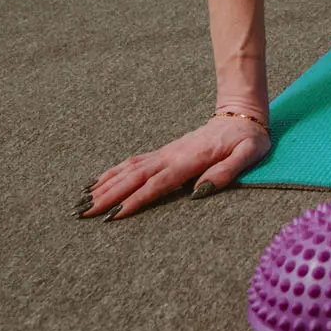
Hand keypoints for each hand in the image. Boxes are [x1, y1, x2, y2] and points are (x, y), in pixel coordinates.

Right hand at [79, 114, 271, 220]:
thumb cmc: (248, 138)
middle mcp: (172, 155)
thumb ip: (227, 171)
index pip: (157, 183)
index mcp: (191, 159)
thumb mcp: (249, 154)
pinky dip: (113, 173)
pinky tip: (98, 182)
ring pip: (129, 169)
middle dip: (107, 196)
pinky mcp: (164, 152)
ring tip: (81, 201)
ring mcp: (165, 152)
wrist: (242, 114)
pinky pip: (133, 163)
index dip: (134, 200)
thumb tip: (199, 192)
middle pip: (134, 177)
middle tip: (82, 213)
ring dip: (105, 185)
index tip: (112, 215)